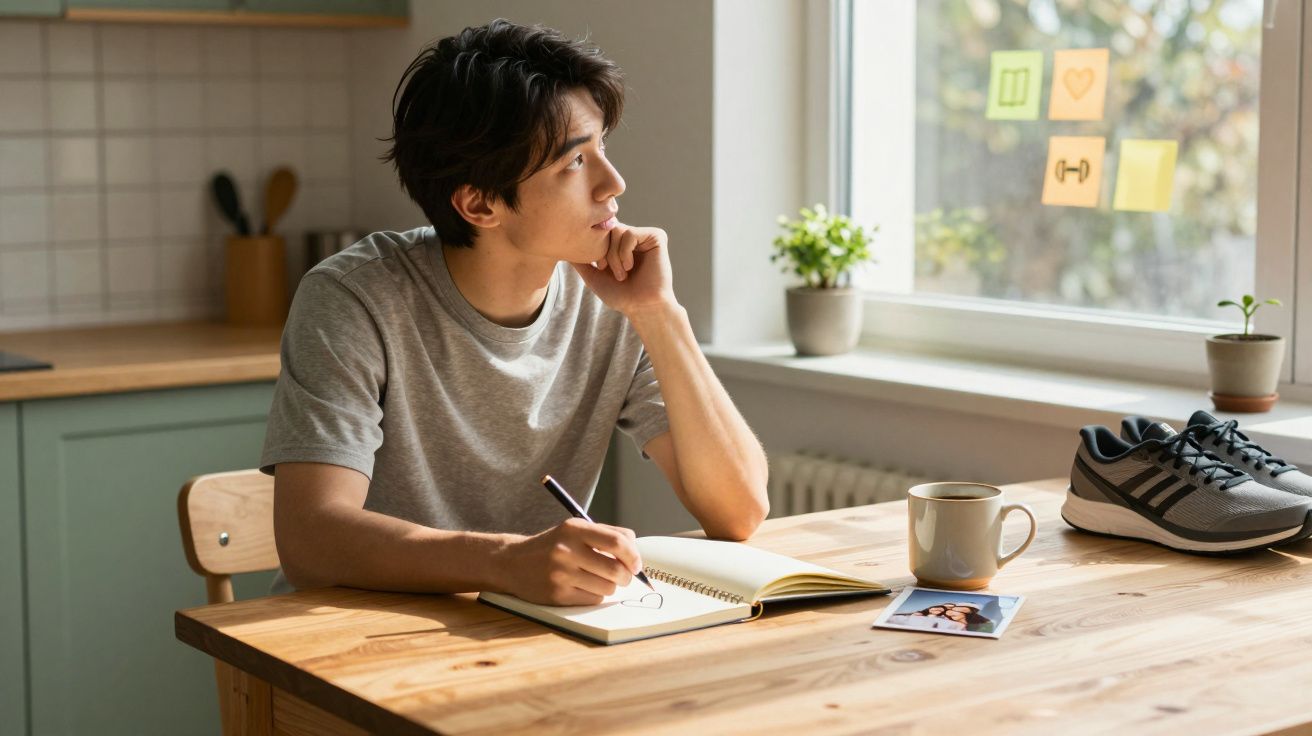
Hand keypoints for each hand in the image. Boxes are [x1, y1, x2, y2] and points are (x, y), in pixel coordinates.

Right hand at [493, 518, 642, 604]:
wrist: (512, 562)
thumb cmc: (552, 546)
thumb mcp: (573, 530)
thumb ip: (605, 534)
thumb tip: (635, 549)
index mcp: (574, 529)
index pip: (616, 542)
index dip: (633, 555)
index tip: (637, 564)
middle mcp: (566, 550)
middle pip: (616, 569)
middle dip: (626, 576)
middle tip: (624, 576)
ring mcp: (561, 574)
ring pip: (607, 587)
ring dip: (610, 586)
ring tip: (598, 579)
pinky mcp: (557, 595)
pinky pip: (593, 599)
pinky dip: (595, 595)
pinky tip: (584, 587)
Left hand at [572, 222, 676, 316]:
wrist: (642, 307)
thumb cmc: (621, 296)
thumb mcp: (593, 277)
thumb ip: (580, 261)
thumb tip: (562, 248)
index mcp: (621, 243)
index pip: (600, 230)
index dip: (595, 247)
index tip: (600, 268)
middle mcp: (633, 237)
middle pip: (607, 228)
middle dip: (604, 251)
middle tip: (607, 270)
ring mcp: (644, 236)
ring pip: (617, 230)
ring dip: (614, 255)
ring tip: (622, 274)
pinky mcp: (656, 237)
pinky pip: (630, 233)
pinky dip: (625, 253)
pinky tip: (631, 267)